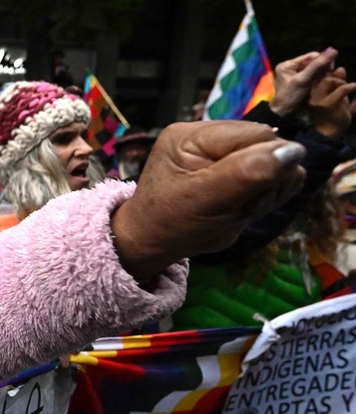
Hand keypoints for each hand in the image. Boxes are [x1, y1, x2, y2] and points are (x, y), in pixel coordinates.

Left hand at [111, 121, 306, 280]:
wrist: (155, 243)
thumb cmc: (170, 224)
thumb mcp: (205, 201)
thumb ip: (247, 174)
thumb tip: (293, 150)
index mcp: (192, 135)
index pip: (258, 135)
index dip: (267, 169)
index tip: (247, 201)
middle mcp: (208, 135)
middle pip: (270, 146)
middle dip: (265, 183)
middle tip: (239, 208)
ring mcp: (223, 150)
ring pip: (276, 162)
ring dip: (266, 193)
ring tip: (237, 210)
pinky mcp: (235, 168)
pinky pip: (272, 176)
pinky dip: (265, 197)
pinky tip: (244, 208)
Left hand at [268, 48, 337, 116]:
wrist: (282, 115)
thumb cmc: (290, 98)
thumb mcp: (303, 80)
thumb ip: (317, 66)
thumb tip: (333, 50)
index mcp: (287, 64)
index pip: (312, 56)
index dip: (323, 62)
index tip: (329, 72)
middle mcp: (289, 67)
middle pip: (313, 63)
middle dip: (321, 70)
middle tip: (325, 79)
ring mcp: (293, 75)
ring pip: (314, 70)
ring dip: (320, 75)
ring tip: (320, 84)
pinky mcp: (298, 82)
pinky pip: (312, 77)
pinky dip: (317, 80)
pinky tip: (318, 87)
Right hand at [309, 67, 355, 138]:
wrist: (331, 135)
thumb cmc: (333, 116)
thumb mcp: (336, 96)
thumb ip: (337, 83)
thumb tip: (340, 69)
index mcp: (310, 93)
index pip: (317, 75)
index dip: (327, 70)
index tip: (337, 72)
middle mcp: (311, 96)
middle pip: (322, 76)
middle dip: (335, 77)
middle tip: (344, 85)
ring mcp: (317, 100)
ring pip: (330, 81)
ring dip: (341, 82)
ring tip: (348, 89)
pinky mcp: (327, 105)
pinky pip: (342, 89)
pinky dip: (351, 87)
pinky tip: (355, 88)